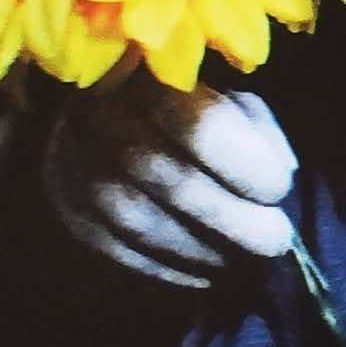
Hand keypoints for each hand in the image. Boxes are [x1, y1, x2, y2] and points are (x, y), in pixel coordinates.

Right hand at [40, 85, 297, 287]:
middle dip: (229, 218)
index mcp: (149, 71)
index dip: (243, 164)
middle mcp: (96, 110)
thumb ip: (258, 133)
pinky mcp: (65, 206)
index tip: (280, 190)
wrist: (131, 127)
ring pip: (132, 217)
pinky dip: (166, 269)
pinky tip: (206, 275)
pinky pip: (111, 247)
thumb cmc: (201, 114)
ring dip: (198, 249)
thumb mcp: (237, 106)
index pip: (194, 121)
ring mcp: (69, 161)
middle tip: (274, 240)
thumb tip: (276, 173)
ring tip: (243, 262)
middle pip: (163, 174)